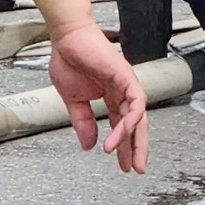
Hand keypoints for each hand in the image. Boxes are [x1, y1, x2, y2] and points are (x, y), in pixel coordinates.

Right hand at [47, 19, 148, 175]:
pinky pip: (135, 102)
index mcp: (110, 95)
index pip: (122, 125)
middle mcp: (121, 90)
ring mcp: (125, 83)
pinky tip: (120, 134)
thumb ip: (82, 122)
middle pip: (135, 124)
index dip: (123, 145)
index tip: (122, 164)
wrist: (66, 36)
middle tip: (135, 168)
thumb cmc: (69, 58)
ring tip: (124, 158)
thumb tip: (88, 145)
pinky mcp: (125, 76)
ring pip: (138, 116)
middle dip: (136, 148)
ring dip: (133, 139)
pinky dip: (129, 120)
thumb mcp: (73, 100)